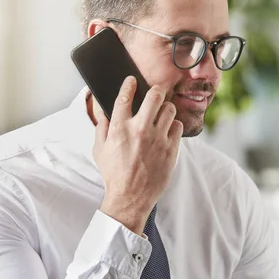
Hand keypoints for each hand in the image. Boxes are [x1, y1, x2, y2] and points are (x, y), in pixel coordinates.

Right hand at [92, 76, 183, 234]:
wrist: (130, 198)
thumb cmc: (114, 174)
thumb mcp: (99, 150)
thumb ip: (102, 128)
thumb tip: (104, 111)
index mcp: (119, 129)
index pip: (125, 97)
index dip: (129, 84)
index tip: (132, 80)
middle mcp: (140, 130)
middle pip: (155, 96)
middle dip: (156, 90)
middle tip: (156, 92)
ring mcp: (157, 139)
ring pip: (170, 109)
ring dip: (166, 109)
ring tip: (162, 114)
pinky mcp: (171, 149)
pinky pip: (178, 127)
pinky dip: (174, 126)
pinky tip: (167, 131)